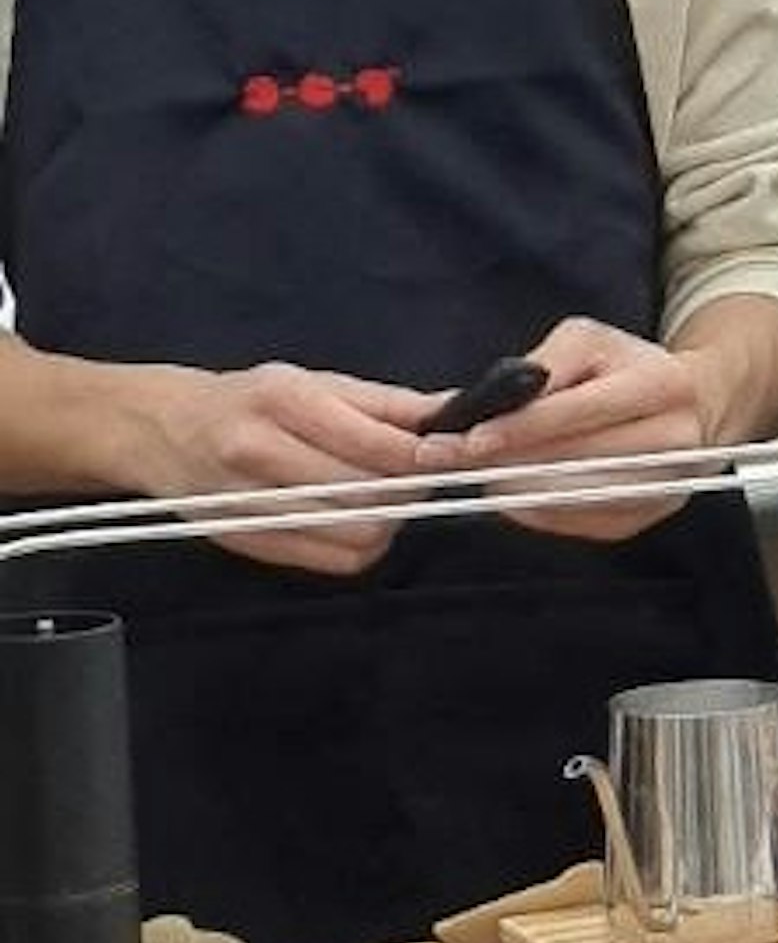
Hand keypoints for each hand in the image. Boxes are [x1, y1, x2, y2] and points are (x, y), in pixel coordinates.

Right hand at [130, 363, 434, 574]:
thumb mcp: (313, 381)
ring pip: (353, 534)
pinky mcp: (243, 541)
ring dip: (388, 521)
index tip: (449, 454)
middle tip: (418, 477)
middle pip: (368, 494)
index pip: (375, 444)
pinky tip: (357, 523)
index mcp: (282, 401)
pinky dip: (360, 547)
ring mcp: (246, 502)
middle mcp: (259, 452)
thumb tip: (453, 412)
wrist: (159, 429)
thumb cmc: (247, 400)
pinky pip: (329, 561)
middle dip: (409, 489)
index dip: (425, 457)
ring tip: (386, 498)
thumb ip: (385, 402)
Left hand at [455, 318, 713, 541]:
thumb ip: (545, 364)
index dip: (521, 429)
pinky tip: (518, 494)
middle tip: (453, 462)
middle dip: (508, 462)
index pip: (579, 412)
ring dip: (520, 491)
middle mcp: (677, 438)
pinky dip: (543, 514)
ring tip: (484, 475)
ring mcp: (670, 481)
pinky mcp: (656, 512)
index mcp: (663, 384)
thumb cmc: (628, 369)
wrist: (693, 403)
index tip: (470, 441)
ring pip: (579, 497)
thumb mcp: (589, 341)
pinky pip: (588, 524)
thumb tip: (496, 406)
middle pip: (577, 460)